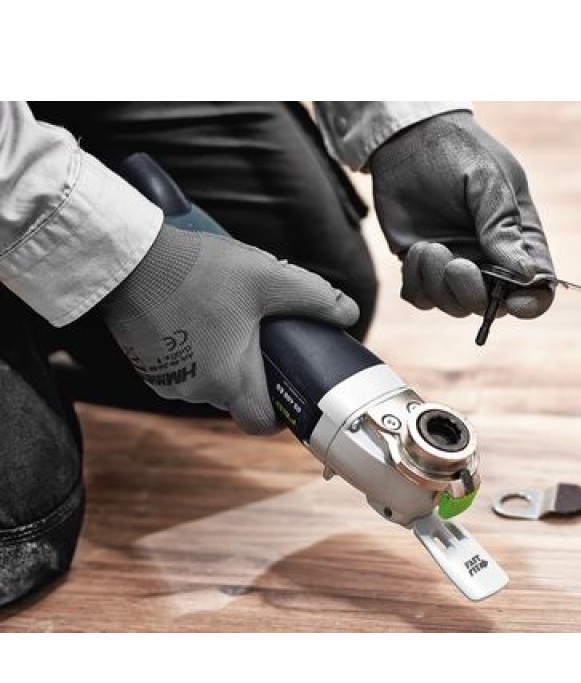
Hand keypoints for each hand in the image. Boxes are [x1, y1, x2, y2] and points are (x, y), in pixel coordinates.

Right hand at [102, 224, 358, 433]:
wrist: (129, 258)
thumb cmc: (198, 272)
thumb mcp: (269, 279)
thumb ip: (315, 298)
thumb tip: (349, 312)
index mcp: (229, 380)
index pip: (261, 423)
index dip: (280, 414)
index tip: (288, 390)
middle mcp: (195, 390)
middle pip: (237, 396)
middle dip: (253, 371)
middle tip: (261, 336)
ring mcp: (165, 380)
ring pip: (208, 381)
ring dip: (222, 359)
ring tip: (227, 319)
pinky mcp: (145, 364)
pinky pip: (181, 368)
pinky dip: (194, 352)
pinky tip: (197, 318)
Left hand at [370, 111, 555, 318]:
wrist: (407, 137)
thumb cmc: (458, 151)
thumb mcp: (488, 181)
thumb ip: (503, 227)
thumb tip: (526, 274)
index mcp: (519, 239)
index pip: (537, 286)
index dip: (532, 304)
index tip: (514, 303)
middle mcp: (489, 259)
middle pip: (491, 306)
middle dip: (472, 293)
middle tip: (457, 265)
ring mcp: (455, 264)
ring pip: (454, 305)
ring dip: (439, 284)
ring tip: (429, 247)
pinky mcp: (422, 266)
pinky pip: (421, 297)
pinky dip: (417, 282)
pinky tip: (416, 251)